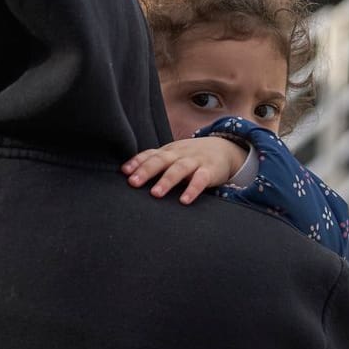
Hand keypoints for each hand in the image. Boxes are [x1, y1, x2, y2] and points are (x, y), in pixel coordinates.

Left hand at [121, 137, 246, 203]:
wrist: (224, 148)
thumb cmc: (190, 156)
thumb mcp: (172, 156)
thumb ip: (153, 162)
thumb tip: (125, 173)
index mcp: (167, 151)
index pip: (150, 154)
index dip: (137, 162)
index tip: (124, 172)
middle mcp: (179, 154)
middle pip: (161, 160)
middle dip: (146, 171)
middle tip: (133, 183)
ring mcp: (194, 161)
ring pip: (179, 169)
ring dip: (167, 181)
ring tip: (155, 194)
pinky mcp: (209, 170)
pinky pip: (201, 179)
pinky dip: (192, 189)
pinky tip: (184, 200)